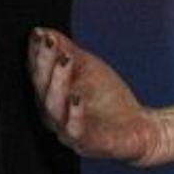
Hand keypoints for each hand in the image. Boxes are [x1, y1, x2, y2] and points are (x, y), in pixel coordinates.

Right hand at [27, 27, 169, 165]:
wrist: (137, 128)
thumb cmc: (108, 100)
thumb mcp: (89, 68)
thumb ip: (67, 51)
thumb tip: (43, 31)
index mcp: (50, 96)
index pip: (37, 73)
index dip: (35, 54)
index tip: (38, 33)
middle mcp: (53, 114)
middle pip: (41, 88)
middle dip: (44, 63)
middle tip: (49, 42)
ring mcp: (67, 130)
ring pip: (54, 108)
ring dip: (58, 82)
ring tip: (65, 60)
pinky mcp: (86, 142)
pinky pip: (75, 130)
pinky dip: (75, 114)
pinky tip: (77, 98)